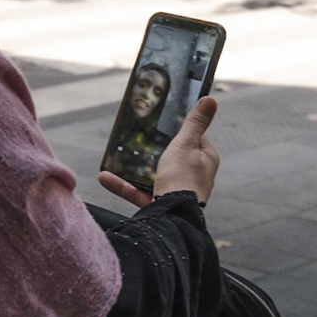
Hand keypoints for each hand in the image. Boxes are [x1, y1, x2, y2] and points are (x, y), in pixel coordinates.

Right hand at [99, 96, 220, 208]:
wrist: (172, 216)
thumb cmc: (183, 179)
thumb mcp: (186, 144)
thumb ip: (194, 122)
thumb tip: (210, 100)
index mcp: (205, 159)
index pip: (194, 138)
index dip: (179, 130)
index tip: (163, 123)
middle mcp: (193, 175)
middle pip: (172, 156)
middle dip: (153, 150)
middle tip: (137, 138)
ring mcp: (176, 190)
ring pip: (152, 174)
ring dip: (133, 167)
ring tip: (117, 157)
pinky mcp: (160, 203)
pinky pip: (139, 191)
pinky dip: (123, 184)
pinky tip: (106, 176)